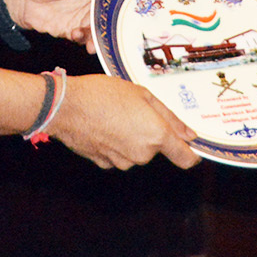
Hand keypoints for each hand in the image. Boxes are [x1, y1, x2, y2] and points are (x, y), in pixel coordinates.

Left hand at [8, 0, 139, 46]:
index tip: (153, 3)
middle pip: (122, 14)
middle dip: (126, 24)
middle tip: (130, 30)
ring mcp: (89, 16)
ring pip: (107, 30)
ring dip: (103, 36)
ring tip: (95, 37)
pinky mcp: (78, 32)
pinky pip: (90, 41)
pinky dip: (87, 42)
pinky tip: (76, 35)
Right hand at [47, 74, 199, 169]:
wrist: (65, 106)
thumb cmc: (103, 93)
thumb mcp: (142, 94)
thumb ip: (169, 117)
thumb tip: (189, 134)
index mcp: (156, 135)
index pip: (185, 158)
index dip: (191, 153)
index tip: (191, 147)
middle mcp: (141, 154)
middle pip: (156, 149)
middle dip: (150, 133)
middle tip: (134, 110)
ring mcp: (122, 161)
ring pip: (136, 152)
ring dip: (131, 138)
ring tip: (115, 115)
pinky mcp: (104, 163)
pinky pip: (118, 155)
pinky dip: (115, 143)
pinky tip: (103, 126)